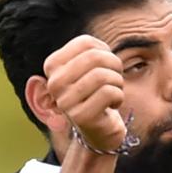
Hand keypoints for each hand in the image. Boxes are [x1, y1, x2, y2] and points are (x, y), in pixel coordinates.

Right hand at [43, 35, 126, 151]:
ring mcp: (65, 101)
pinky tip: (114, 104)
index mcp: (52, 65)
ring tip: (114, 91)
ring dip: (117, 82)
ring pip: (102, 75)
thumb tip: (101, 48)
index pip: (86, 42)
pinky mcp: (81, 117)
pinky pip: (109, 93)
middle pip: (95, 57)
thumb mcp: (90, 69)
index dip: (105, 51)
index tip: (106, 65)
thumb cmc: (97, 94)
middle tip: (116, 78)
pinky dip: (119, 96)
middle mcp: (54, 83)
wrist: (99, 130)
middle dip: (114, 65)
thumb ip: (91, 52)